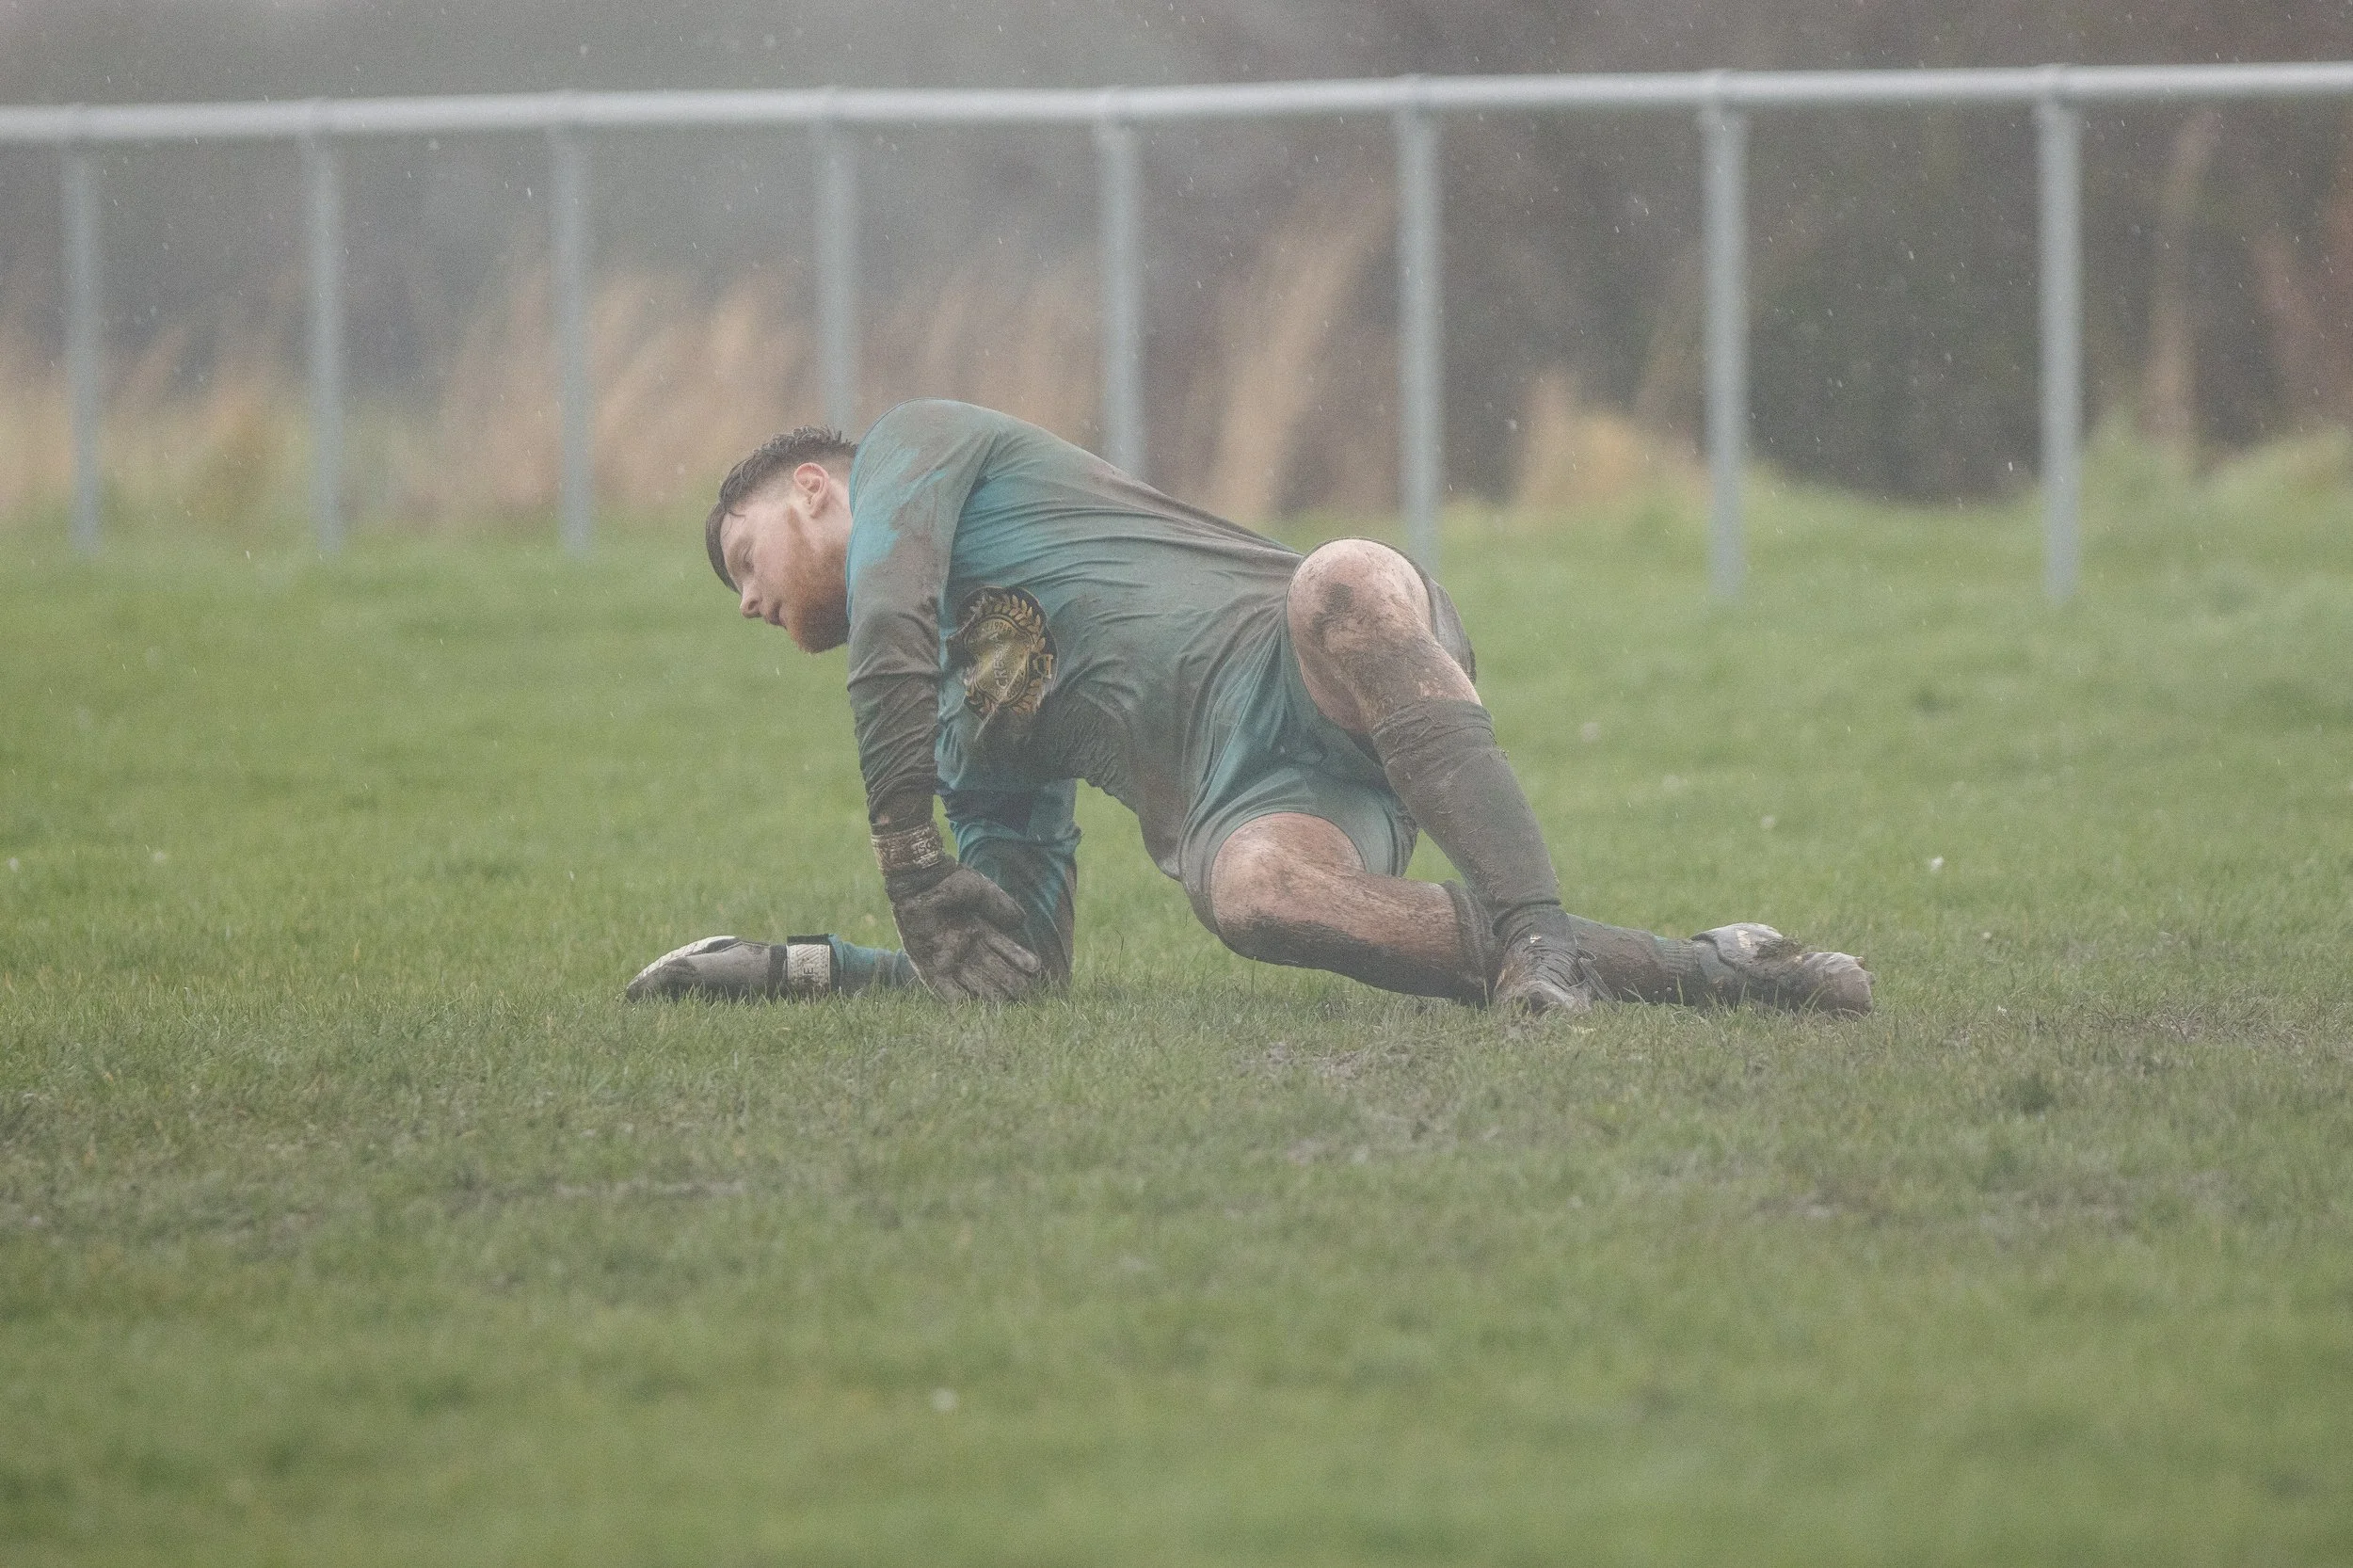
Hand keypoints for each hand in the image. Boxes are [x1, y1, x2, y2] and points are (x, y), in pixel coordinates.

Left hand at [887, 862, 1043, 1001]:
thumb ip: (1002, 906)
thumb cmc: (949, 882)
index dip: (1021, 960)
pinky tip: (973, 1011)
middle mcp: (967, 948)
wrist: (918, 884)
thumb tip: (1021, 922)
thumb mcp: (983, 892)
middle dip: (1010, 982)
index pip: (1006, 950)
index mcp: (981, 930)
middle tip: (1025, 993)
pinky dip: (959, 1001)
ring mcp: (949, 959)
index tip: (1036, 969)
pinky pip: (946, 990)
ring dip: (991, 994)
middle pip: (994, 971)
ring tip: (1008, 1004)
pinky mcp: (930, 968)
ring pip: (976, 983)